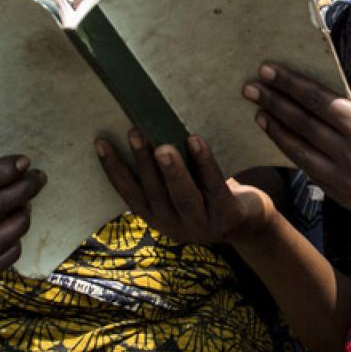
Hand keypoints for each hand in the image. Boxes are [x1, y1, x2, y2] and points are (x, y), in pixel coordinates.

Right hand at [96, 130, 276, 245]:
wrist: (250, 223)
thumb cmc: (208, 194)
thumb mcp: (182, 187)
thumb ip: (162, 171)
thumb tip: (142, 124)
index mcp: (157, 217)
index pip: (130, 194)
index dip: (113, 169)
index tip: (100, 141)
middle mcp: (174, 227)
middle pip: (155, 194)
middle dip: (143, 162)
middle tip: (135, 133)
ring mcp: (201, 225)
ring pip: (183, 196)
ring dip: (172, 170)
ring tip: (163, 145)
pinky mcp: (227, 216)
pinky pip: (214, 187)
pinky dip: (205, 163)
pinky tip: (197, 141)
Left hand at [243, 64, 350, 214]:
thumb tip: (327, 90)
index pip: (316, 101)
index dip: (289, 84)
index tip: (268, 71)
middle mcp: (350, 157)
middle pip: (301, 125)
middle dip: (274, 104)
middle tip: (250, 89)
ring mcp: (346, 182)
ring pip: (300, 153)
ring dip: (277, 131)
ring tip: (260, 114)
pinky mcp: (346, 199)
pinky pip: (313, 173)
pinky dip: (296, 155)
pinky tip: (284, 141)